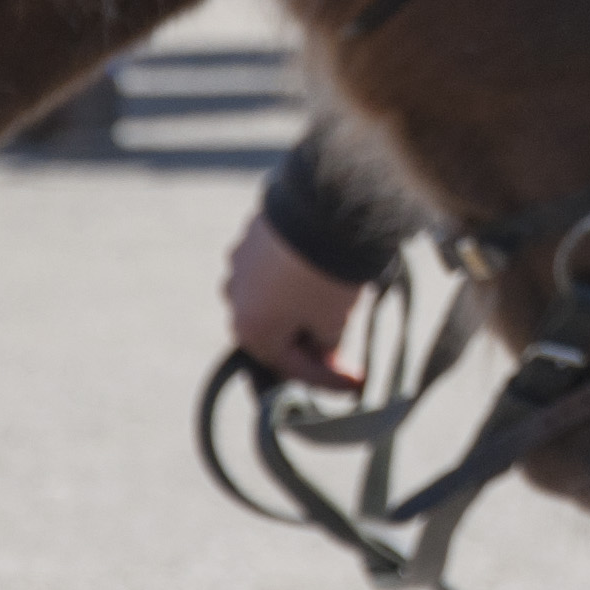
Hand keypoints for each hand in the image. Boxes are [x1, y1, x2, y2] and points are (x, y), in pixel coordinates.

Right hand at [223, 214, 368, 389]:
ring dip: (299, 308)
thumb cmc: (327, 275)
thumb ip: (325, 345)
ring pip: (272, 298)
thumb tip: (323, 346)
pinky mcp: (252, 232)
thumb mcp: (334, 322)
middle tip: (342, 350)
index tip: (355, 383)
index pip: (292, 368)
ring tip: (334, 307)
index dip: (327, 380)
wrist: (324, 207)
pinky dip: (294, 278)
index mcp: (250, 330)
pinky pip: (273, 267)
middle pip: (276, 333)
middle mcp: (234, 298)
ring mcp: (239, 262)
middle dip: (309, 343)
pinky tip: (319, 275)